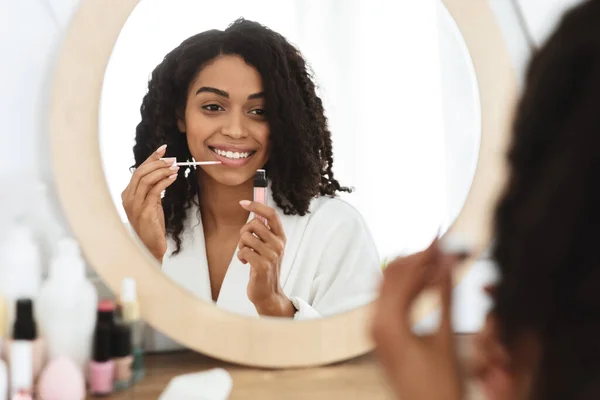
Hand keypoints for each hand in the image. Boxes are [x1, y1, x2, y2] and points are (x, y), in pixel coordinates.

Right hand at [121, 144, 178, 260]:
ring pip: (146, 180)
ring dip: (162, 171)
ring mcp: (134, 206)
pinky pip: (155, 191)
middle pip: (140, 172)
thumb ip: (153, 189)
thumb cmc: (152, 225)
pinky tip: (173, 177)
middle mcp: (128, 198)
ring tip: (175, 167)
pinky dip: (165, 181)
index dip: (151, 158)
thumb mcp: (151, 203)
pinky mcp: (144, 212)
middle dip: (157, 163)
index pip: (138, 170)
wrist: (150, 247)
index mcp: (127, 194)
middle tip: (172, 159)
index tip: (163, 149)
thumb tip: (163, 171)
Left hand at [237, 200, 294, 316]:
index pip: (271, 214)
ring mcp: (272, 255)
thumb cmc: (265, 268)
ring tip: (246, 254)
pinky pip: (243, 251)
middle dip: (244, 231)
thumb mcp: (269, 248)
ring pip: (246, 237)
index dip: (256, 205)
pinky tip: (245, 263)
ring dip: (241, 245)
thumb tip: (254, 213)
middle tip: (246, 243)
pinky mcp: (262, 265)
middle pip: (254, 223)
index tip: (243, 202)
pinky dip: (240, 256)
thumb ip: (264, 232)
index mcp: (281, 237)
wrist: (268, 293)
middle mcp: (279, 244)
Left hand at [371, 239, 464, 399]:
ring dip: (414, 270)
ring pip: (390, 284)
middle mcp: (374, 322)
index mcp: (387, 323)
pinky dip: (409, 287)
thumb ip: (446, 295)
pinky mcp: (381, 333)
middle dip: (419, 258)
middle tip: (444, 247)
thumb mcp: (446, 337)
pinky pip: (390, 299)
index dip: (426, 253)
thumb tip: (449, 262)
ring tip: (441, 261)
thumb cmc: (438, 386)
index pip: (404, 273)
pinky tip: (429, 282)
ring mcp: (375, 328)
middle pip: (392, 273)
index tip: (442, 238)